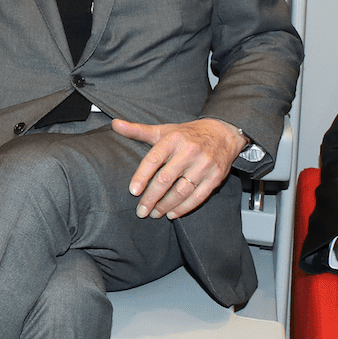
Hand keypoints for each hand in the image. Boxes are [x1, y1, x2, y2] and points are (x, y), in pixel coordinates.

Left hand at [114, 118, 247, 219]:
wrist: (223, 133)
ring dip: (166, 205)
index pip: (153, 160)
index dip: (141, 177)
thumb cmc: (187, 134)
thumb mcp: (163, 130)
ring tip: (154, 213)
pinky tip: (172, 213)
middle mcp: (189, 152)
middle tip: (141, 210)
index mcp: (173, 140)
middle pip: (165, 179)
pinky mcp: (216, 177)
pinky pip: (198, 196)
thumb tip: (115, 124)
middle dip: (151, 198)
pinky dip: (184, 208)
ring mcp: (204, 165)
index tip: (133, 191)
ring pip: (182, 191)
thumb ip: (138, 131)